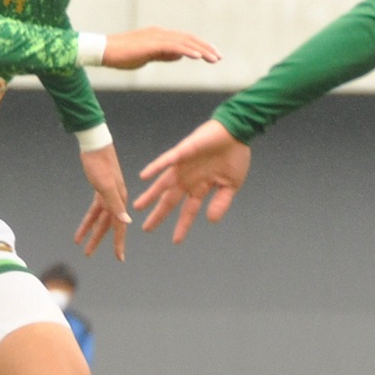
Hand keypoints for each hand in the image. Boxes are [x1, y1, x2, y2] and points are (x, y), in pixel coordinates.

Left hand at [75, 143, 133, 260]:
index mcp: (120, 200)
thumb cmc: (100, 163)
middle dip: (100, 241)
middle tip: (91, 255)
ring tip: (83, 247)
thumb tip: (127, 222)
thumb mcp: (106, 185)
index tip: (119, 258)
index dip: (119, 243)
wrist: (94, 144)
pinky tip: (80, 231)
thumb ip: (116, 205)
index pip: (120, 226)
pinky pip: (94, 211)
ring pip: (99, 220)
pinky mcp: (100, 191)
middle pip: (108, 226)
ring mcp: (108, 195)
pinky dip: (87, 222)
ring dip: (91, 233)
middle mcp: (116, 199)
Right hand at [98, 27, 221, 70]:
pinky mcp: (152, 44)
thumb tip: (180, 55)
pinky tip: (198, 57)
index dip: (200, 46)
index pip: (185, 39)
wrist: (105, 51)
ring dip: (201, 50)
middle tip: (219, 57)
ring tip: (214, 58)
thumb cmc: (122, 55)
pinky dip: (187, 50)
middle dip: (206, 47)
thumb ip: (163, 54)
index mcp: (160, 35)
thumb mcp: (147, 55)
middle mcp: (161, 33)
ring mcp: (156, 37)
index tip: (212, 54)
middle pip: (189, 38)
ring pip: (184, 42)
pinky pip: (174, 47)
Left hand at [133, 119, 250, 242]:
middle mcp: (188, 178)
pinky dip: (155, 168)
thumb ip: (221, 203)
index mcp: (200, 187)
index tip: (176, 241)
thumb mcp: (231, 185)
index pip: (188, 210)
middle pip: (170, 200)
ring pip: (162, 183)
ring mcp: (183, 166)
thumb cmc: (234, 156)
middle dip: (159, 214)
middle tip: (145, 228)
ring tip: (137, 206)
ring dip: (150, 194)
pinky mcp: (182, 152)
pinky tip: (144, 176)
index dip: (182, 225)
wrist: (237, 133)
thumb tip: (211, 220)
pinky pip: (166, 160)